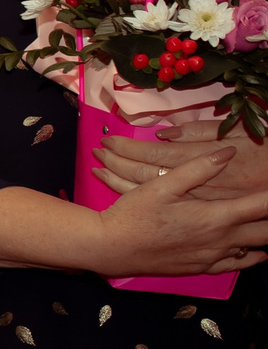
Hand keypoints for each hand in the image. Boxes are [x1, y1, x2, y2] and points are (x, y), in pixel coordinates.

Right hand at [90, 143, 267, 275]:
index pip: (262, 206)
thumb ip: (199, 168)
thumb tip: (228, 151)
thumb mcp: (162, 185)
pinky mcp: (202, 267)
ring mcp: (213, 256)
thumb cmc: (134, 214)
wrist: (111, 248)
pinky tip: (254, 251)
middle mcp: (221, 240)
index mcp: (216, 217)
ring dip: (262, 234)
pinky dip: (251, 256)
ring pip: (255, 248)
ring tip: (265, 223)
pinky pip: (237, 265)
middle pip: (266, 231)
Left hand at [99, 121, 267, 203]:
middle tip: (97, 153)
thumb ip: (200, 133)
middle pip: (142, 173)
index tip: (108, 140)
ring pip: (146, 191)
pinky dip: (135, 196)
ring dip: (118, 177)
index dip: (127, 147)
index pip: (152, 153)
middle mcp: (191, 185)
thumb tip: (165, 133)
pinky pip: (159, 208)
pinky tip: (119, 189)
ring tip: (99, 167)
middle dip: (116, 163)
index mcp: (200, 160)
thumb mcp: (239, 133)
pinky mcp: (196, 215)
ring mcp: (192, 204)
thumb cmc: (263, 154)